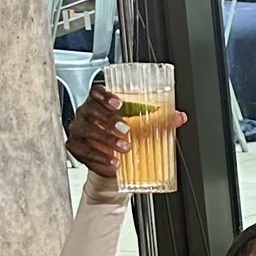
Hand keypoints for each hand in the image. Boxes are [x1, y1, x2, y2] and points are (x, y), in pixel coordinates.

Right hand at [67, 83, 185, 177]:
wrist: (112, 160)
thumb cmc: (124, 136)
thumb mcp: (141, 126)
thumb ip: (159, 120)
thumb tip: (179, 117)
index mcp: (100, 102)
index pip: (97, 92)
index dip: (105, 96)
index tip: (119, 104)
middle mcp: (86, 113)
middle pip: (91, 110)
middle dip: (109, 120)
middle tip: (126, 130)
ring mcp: (79, 130)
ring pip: (87, 131)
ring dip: (106, 140)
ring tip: (124, 149)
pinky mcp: (76, 148)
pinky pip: (84, 152)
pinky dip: (100, 158)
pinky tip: (113, 163)